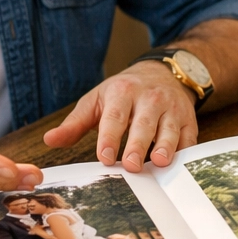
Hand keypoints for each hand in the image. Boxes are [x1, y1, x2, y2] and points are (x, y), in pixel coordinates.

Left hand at [42, 61, 198, 171]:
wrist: (162, 73)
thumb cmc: (123, 92)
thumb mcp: (96, 100)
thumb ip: (75, 123)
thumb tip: (49, 140)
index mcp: (122, 92)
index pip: (115, 116)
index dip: (110, 138)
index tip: (105, 158)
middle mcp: (149, 98)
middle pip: (144, 123)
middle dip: (137, 144)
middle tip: (130, 165)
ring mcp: (171, 108)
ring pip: (169, 128)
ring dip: (164, 145)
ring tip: (158, 162)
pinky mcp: (188, 119)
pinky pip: (188, 137)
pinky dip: (184, 151)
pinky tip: (176, 164)